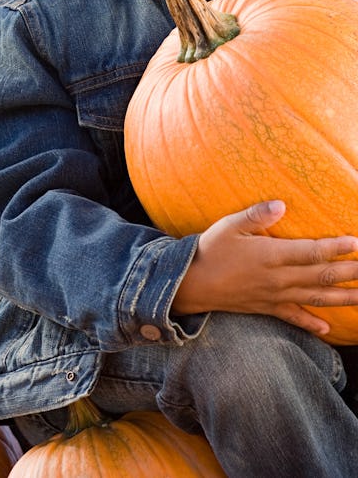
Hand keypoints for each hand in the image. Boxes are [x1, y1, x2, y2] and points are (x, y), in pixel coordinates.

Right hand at [172, 200, 357, 336]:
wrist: (191, 284)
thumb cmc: (209, 250)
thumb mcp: (229, 226)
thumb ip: (256, 215)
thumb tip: (281, 204)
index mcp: (270, 256)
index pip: (311, 252)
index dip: (336, 248)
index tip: (356, 243)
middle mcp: (277, 278)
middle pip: (321, 276)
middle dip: (350, 272)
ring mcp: (274, 296)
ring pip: (316, 298)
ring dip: (344, 298)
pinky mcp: (267, 308)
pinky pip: (294, 318)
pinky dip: (311, 324)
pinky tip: (328, 329)